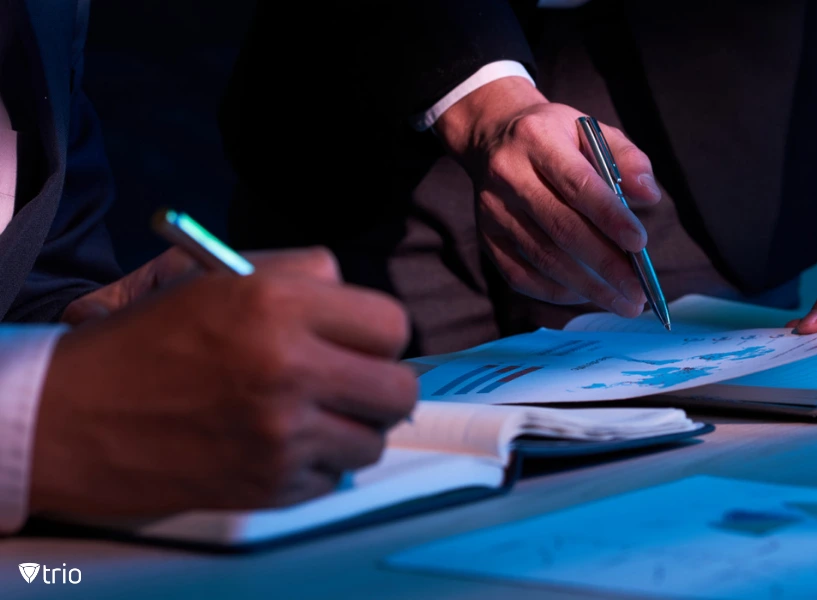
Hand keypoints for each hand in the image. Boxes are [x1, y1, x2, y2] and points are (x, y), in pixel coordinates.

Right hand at [30, 248, 416, 515]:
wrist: (74, 416)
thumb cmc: (146, 340)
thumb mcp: (216, 277)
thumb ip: (299, 275)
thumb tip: (353, 293)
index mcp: (277, 305)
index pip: (392, 324)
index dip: (378, 333)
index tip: (361, 340)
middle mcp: (287, 370)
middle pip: (399, 389)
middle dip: (381, 384)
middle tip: (352, 381)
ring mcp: (281, 434)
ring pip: (374, 440)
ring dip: (352, 428)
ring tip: (311, 414)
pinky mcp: (269, 484)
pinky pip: (334, 476)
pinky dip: (316, 463)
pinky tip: (277, 443)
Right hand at [436, 77, 661, 316]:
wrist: (491, 137)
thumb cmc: (555, 137)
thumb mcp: (591, 129)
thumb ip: (626, 158)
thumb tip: (649, 196)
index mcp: (538, 139)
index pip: (578, 184)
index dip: (610, 217)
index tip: (640, 244)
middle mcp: (509, 175)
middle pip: (562, 229)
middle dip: (606, 265)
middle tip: (638, 291)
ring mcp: (493, 211)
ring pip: (543, 258)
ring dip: (587, 287)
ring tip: (623, 302)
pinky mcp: (487, 239)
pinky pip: (521, 276)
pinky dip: (557, 292)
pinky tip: (587, 295)